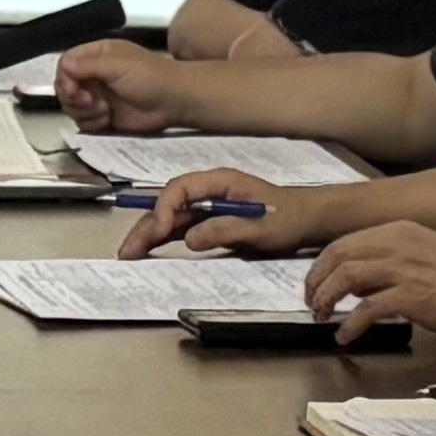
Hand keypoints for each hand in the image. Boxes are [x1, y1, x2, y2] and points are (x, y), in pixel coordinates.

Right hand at [51, 40, 182, 135]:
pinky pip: (84, 123)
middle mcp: (94, 75)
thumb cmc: (149, 77)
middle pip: (64, 87)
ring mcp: (98, 97)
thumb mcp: (117, 65)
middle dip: (73, 98)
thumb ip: (88, 65)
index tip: (73, 89)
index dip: (64, 78)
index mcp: (97, 56)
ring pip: (72, 107)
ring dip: (84, 112)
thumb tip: (63, 66)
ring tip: (105, 111)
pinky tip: (107, 120)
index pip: (66, 64)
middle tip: (90, 102)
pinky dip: (92, 123)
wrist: (175, 102)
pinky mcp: (103, 117)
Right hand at [117, 169, 318, 259]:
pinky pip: (179, 228)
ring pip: (169, 217)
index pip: (181, 189)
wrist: (306, 220)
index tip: (159, 231)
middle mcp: (208, 191)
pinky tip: (147, 251)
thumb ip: (225, 229)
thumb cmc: (288, 218)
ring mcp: (206, 206)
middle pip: (168, 204)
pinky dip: (162, 239)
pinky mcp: (208, 221)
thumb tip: (189, 239)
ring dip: (148, 233)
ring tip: (128, 254)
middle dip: (146, 225)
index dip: (164, 208)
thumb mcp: (261, 227)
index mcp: (219, 182)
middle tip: (128, 249)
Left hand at [306, 220, 435, 347]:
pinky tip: (346, 336)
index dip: (321, 266)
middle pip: (338, 256)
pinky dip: (350, 324)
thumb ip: (391, 262)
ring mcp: (405, 269)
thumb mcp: (425, 254)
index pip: (344, 243)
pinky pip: (367, 309)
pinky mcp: (413, 297)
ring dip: (326, 299)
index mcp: (399, 231)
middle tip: (311, 303)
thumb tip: (359, 283)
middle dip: (316, 281)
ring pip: (347, 277)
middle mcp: (398, 244)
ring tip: (322, 317)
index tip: (315, 285)